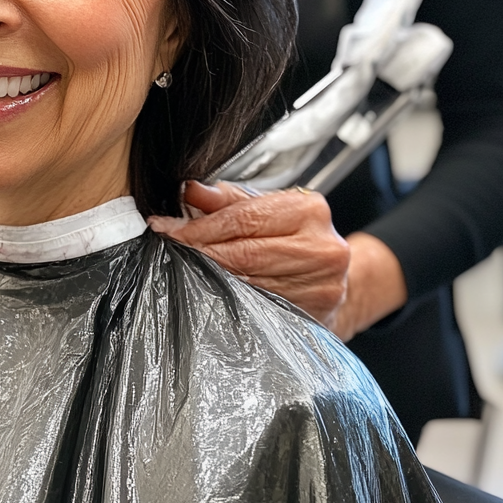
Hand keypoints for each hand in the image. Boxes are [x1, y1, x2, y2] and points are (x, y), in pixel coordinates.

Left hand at [150, 181, 407, 341]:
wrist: (336, 276)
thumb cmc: (293, 236)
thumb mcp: (263, 207)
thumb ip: (225, 199)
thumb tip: (188, 189)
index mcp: (308, 209)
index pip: (243, 219)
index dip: (199, 226)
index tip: (166, 229)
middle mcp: (322, 246)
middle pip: (244, 253)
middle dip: (199, 253)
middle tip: (168, 251)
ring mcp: (323, 284)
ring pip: (249, 283)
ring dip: (210, 278)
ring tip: (184, 271)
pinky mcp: (318, 313)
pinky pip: (261, 306)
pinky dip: (232, 301)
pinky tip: (212, 294)